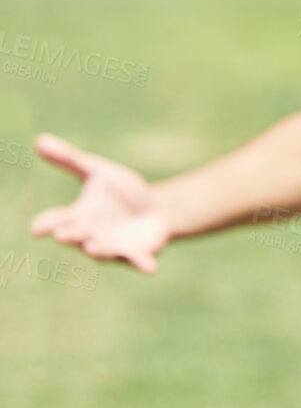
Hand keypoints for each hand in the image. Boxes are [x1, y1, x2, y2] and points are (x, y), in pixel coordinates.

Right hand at [28, 134, 168, 272]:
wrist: (156, 208)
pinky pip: (138, 260)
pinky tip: (150, 268)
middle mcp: (91, 235)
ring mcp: (113, 246)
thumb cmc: (121, 192)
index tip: (37, 227)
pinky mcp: (138, 252)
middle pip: (76, 237)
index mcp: (78, 216)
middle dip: (70, 235)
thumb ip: (70, 160)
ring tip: (93, 247)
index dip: (46, 224)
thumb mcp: (98, 172)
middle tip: (62, 233)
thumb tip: (39, 140)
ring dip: (98, 250)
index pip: (56, 220)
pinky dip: (142, 263)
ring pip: (102, 251)